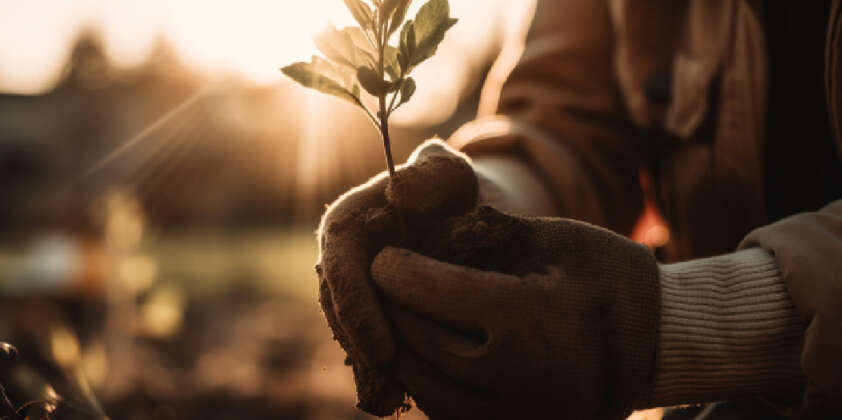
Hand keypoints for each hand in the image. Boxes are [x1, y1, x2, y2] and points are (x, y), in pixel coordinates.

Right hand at [316, 139, 477, 414]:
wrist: (459, 219)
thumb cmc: (452, 192)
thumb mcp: (449, 174)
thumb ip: (431, 174)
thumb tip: (400, 193)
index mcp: (345, 226)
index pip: (340, 270)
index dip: (357, 311)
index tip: (381, 348)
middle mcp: (341, 264)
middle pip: (340, 314)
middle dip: (362, 351)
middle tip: (390, 385)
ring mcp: (353, 294)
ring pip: (351, 338)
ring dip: (369, 371)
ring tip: (395, 401)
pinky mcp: (370, 318)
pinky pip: (369, 348)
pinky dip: (383, 375)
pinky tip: (404, 400)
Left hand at [371, 211, 659, 419]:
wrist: (657, 346)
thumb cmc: (608, 279)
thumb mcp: (558, 238)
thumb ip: (489, 234)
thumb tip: (419, 236)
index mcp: (537, 317)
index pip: (439, 293)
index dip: (399, 272)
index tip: (382, 257)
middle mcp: (524, 377)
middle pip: (424, 344)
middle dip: (392, 311)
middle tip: (379, 287)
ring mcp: (521, 417)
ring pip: (427, 390)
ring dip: (402, 353)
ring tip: (395, 320)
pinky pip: (449, 415)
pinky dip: (427, 384)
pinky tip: (424, 355)